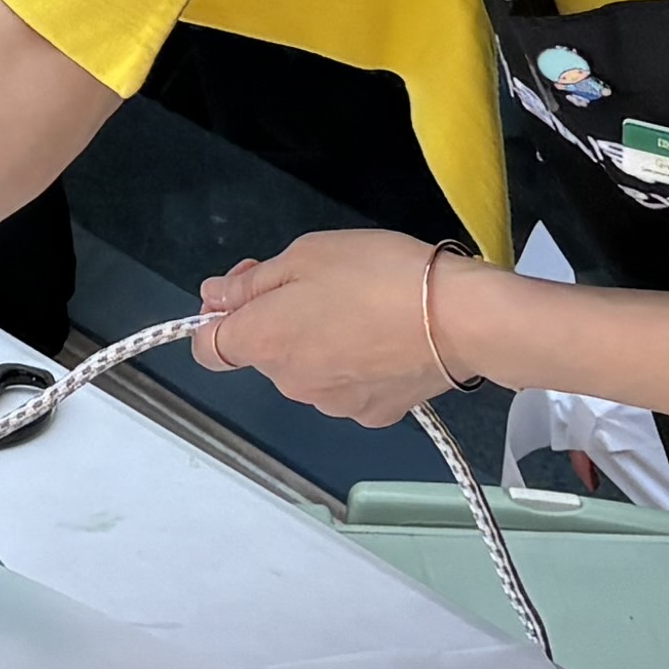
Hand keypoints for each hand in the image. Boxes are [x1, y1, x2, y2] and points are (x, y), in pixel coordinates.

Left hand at [190, 230, 475, 427]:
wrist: (460, 319)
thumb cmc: (381, 275)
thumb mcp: (306, 255)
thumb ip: (252, 282)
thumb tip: (214, 296)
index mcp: (265, 340)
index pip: (208, 349)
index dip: (216, 318)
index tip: (241, 292)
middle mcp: (290, 383)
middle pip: (264, 353)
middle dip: (278, 319)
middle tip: (316, 281)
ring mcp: (332, 404)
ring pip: (308, 370)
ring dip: (319, 342)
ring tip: (362, 306)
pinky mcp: (373, 414)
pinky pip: (348, 386)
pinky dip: (356, 365)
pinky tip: (384, 337)